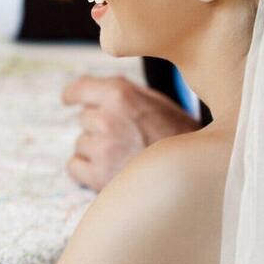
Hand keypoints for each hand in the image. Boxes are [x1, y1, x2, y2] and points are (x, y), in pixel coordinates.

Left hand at [62, 75, 199, 190]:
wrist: (195, 174)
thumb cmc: (180, 136)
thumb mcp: (159, 102)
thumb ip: (127, 92)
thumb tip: (97, 87)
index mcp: (120, 95)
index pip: (80, 89)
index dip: (73, 94)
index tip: (69, 99)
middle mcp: (107, 119)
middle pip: (84, 119)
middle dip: (99, 126)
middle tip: (126, 138)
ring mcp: (102, 148)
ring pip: (81, 143)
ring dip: (96, 149)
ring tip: (124, 156)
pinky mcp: (98, 176)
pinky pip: (74, 166)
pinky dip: (86, 170)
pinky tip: (109, 171)